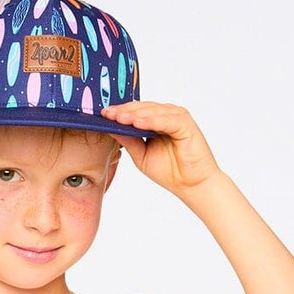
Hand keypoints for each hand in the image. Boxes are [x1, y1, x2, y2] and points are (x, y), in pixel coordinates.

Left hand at [100, 101, 220, 196]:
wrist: (191, 185)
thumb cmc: (170, 171)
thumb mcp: (141, 156)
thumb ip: (129, 141)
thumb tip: (110, 128)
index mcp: (156, 120)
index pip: (135, 112)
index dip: (119, 112)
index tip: (102, 115)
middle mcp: (166, 115)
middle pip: (142, 108)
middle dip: (124, 111)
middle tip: (107, 113)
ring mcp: (176, 117)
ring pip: (153, 111)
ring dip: (135, 114)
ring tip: (118, 117)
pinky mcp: (185, 123)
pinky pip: (166, 120)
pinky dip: (152, 120)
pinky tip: (137, 123)